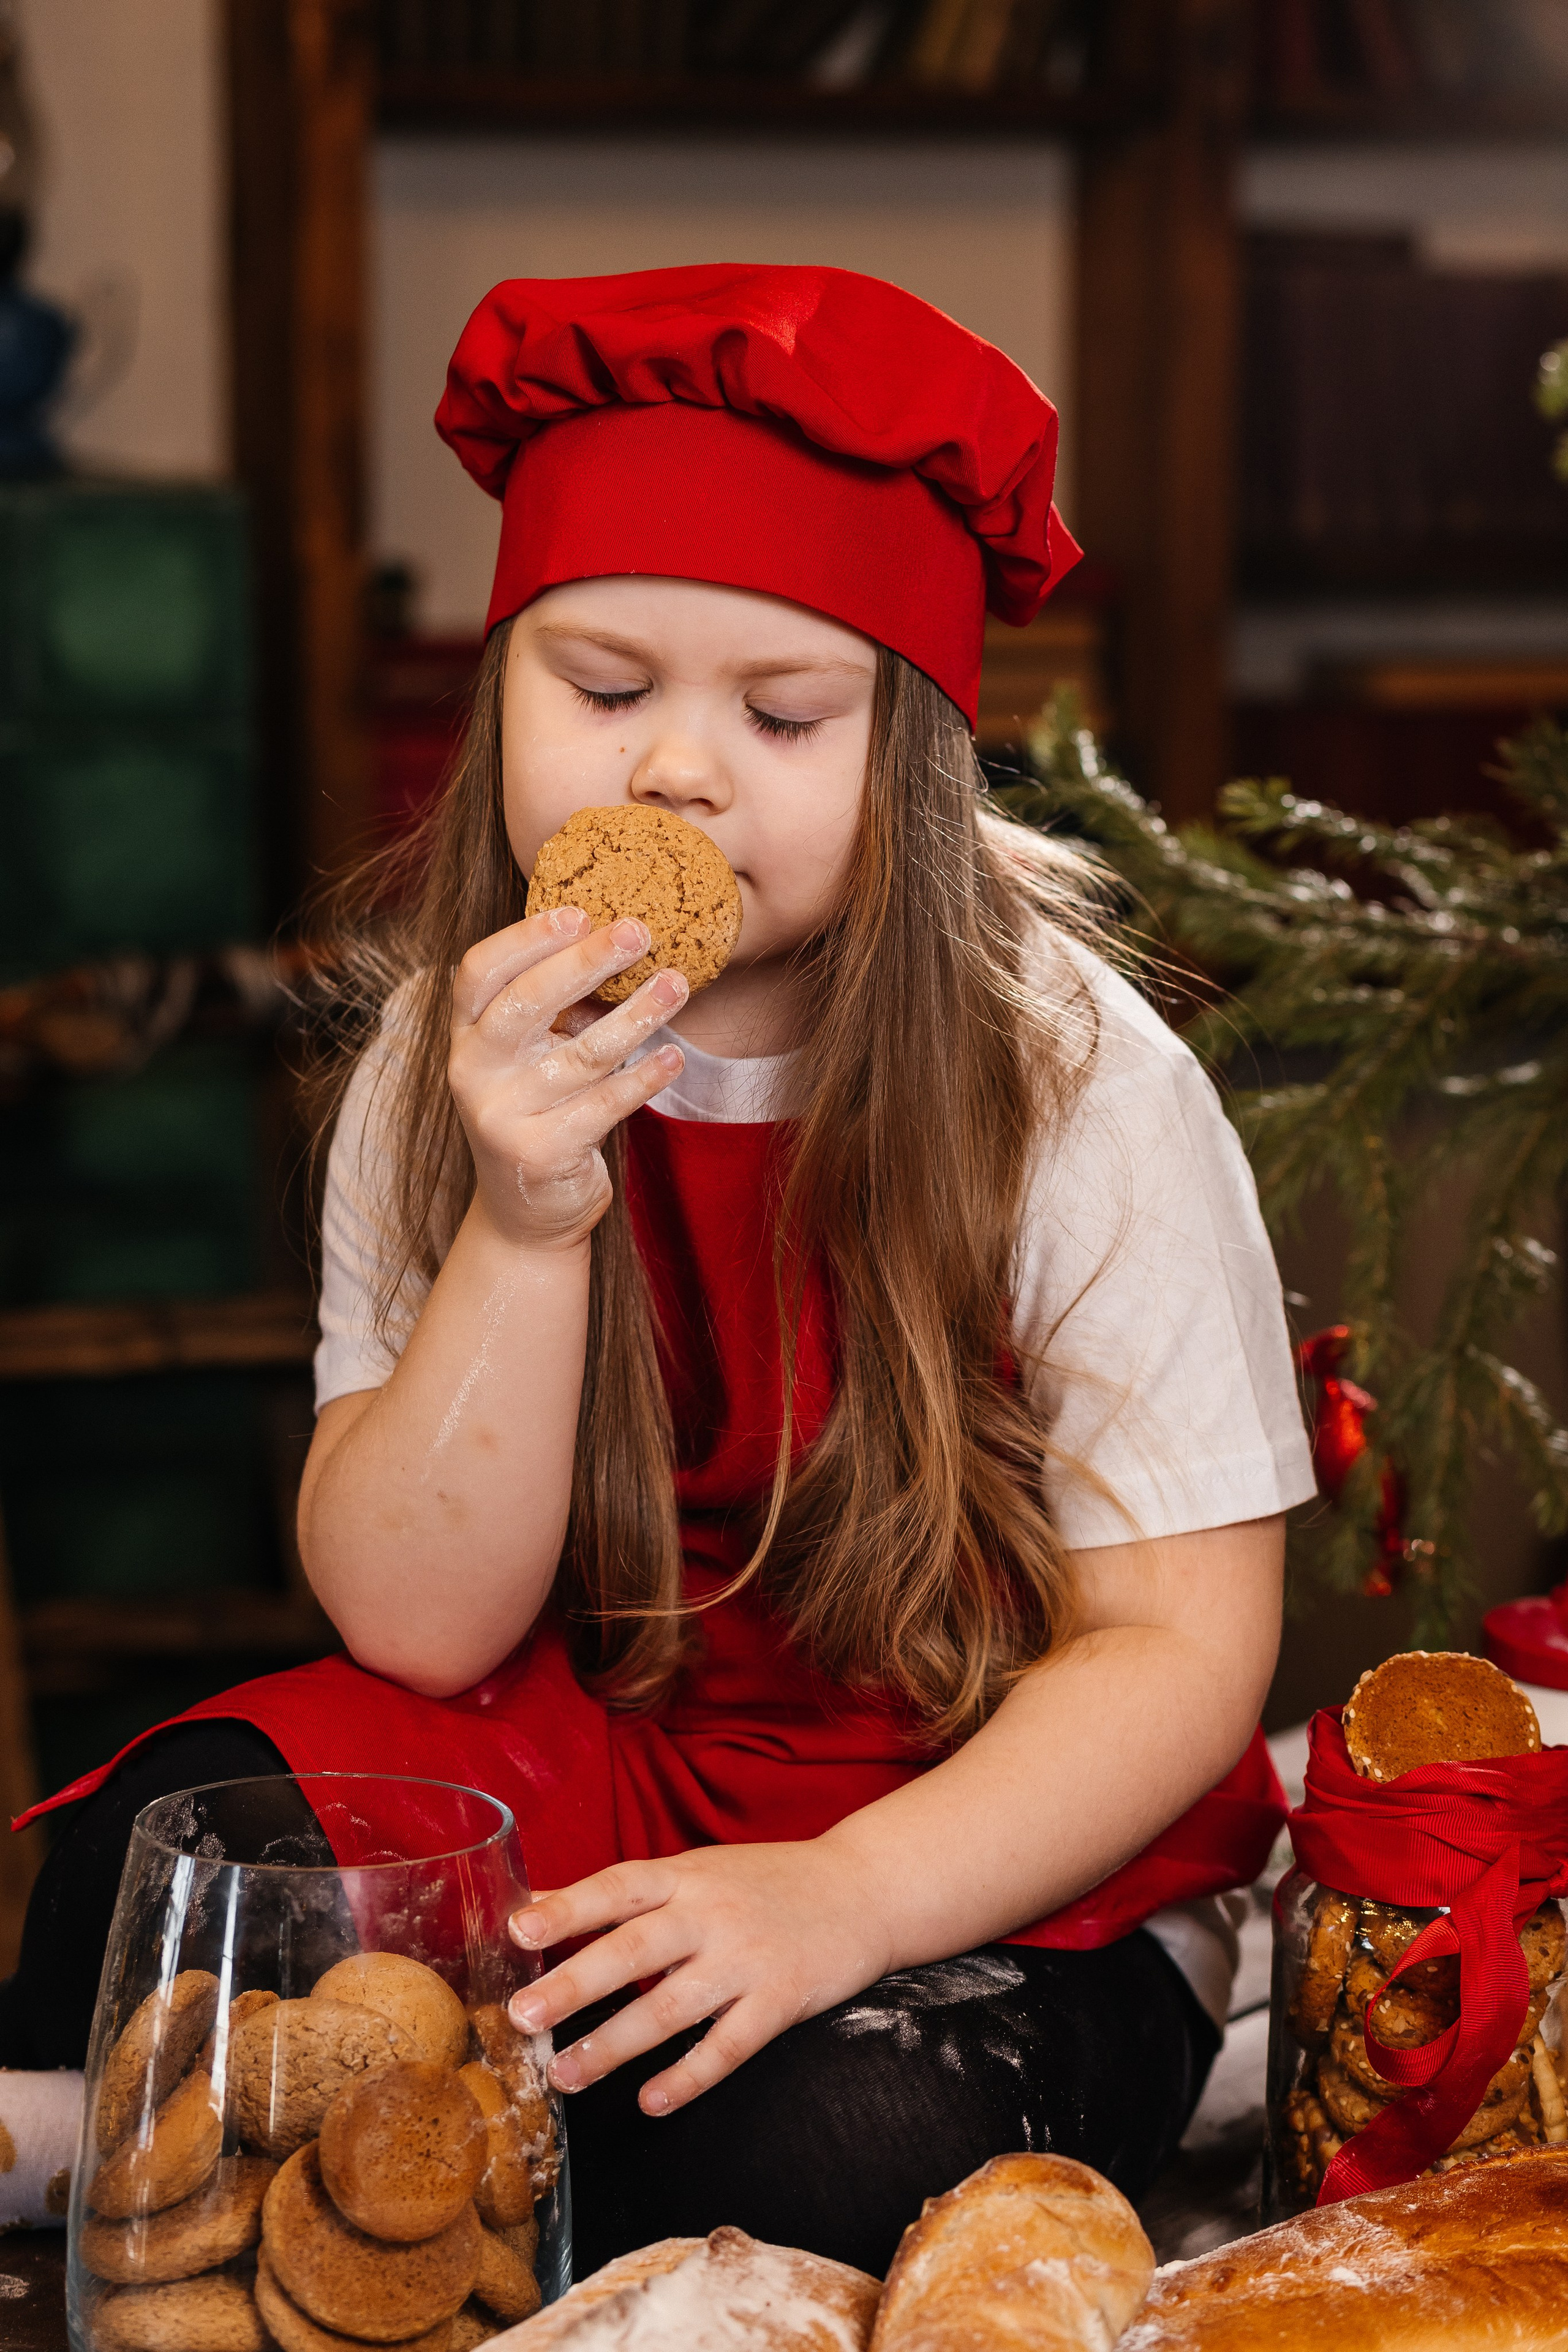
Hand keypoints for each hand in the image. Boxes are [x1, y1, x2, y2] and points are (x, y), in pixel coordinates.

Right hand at [448, 908, 686, 1250]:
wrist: (526, 1214)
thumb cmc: (538, 1112)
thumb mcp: (527, 1058)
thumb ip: (550, 1009)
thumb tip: (614, 937)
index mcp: (465, 1036)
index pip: (479, 972)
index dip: (525, 938)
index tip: (578, 912)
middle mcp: (473, 1072)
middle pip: (526, 1002)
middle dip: (585, 961)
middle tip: (638, 930)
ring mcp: (503, 1115)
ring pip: (581, 1053)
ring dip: (636, 1014)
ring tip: (677, 984)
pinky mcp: (542, 1152)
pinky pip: (606, 1103)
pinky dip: (645, 1077)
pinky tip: (674, 1056)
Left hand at [504, 1841, 892, 2115]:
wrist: (863, 1888)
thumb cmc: (765, 1882)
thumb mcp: (696, 1869)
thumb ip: (625, 1892)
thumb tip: (536, 1901)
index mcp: (685, 1876)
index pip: (616, 1887)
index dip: (567, 1908)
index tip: (519, 1932)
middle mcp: (711, 1913)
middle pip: (634, 1950)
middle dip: (576, 1985)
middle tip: (523, 2016)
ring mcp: (747, 1958)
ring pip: (671, 2006)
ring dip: (615, 2045)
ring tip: (566, 2074)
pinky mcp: (781, 1999)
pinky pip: (728, 2046)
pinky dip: (688, 2076)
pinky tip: (651, 2101)